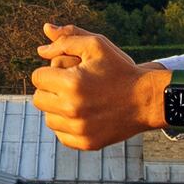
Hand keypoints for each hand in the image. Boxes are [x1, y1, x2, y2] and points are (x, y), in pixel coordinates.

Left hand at [33, 21, 164, 150]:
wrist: (146, 100)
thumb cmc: (119, 69)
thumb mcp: (96, 45)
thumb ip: (66, 40)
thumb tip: (41, 44)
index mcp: (71, 83)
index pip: (37, 78)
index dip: (49, 71)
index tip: (64, 71)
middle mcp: (72, 109)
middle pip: (39, 98)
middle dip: (51, 89)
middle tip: (70, 84)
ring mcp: (79, 129)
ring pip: (48, 118)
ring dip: (58, 108)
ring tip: (77, 99)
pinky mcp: (86, 143)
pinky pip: (61, 134)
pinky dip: (68, 125)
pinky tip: (83, 114)